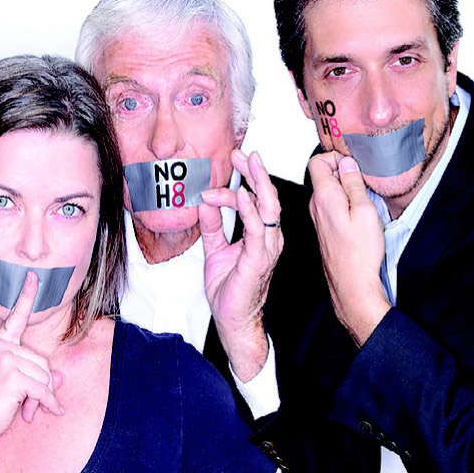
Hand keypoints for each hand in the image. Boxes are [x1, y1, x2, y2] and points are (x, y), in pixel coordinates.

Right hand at [0, 272, 62, 445]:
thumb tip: (60, 377)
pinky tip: (35, 414)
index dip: (26, 296)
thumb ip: (37, 376)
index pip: (16, 318)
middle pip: (43, 361)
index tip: (35, 276)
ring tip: (26, 409)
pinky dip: (46, 404)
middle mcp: (1, 347)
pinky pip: (43, 390)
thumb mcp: (15, 385)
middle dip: (42, 385)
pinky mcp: (12, 377)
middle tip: (28, 403)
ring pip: (46, 376)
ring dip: (42, 397)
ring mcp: (5, 360)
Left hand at [199, 149, 283, 380]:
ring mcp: (266, 248)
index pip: (253, 200)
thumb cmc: (231, 290)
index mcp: (260, 235)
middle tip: (242, 152)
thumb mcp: (215, 250)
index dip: (238, 184)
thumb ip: (213, 226)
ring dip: (258, 183)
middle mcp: (268, 239)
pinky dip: (250, 209)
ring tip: (248, 162)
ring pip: (268, 207)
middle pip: (267, 197)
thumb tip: (205, 203)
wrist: (233, 320)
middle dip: (255, 172)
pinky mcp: (258, 259)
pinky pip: (257, 229)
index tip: (220, 174)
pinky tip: (243, 194)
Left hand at [308, 152, 389, 345]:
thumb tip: (348, 163)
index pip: (317, 161)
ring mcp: (318, 219)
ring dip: (345, 190)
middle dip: (342, 172)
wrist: (352, 284)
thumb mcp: (364, 210)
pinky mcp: (324, 230)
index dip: (335, 157)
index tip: (352, 164)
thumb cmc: (359, 253)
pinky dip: (344, 204)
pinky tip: (358, 216)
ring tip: (363, 200)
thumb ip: (354, 183)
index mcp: (323, 197)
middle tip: (362, 182)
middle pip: (323, 175)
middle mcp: (316, 206)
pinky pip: (331, 206)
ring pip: (328, 192)